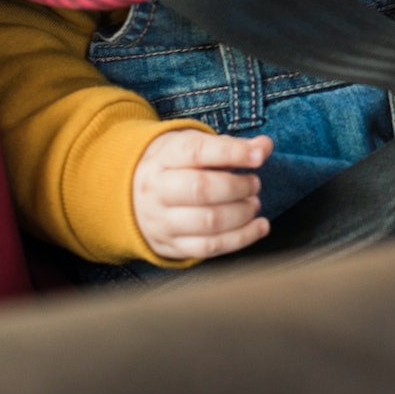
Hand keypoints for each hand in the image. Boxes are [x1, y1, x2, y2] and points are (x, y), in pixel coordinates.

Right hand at [133, 131, 272, 261]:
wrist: (131, 195)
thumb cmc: (175, 167)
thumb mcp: (196, 146)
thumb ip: (231, 146)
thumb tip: (263, 147)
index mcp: (164, 157)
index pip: (197, 151)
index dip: (232, 153)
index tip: (258, 157)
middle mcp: (157, 189)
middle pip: (201, 189)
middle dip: (237, 187)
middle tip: (254, 184)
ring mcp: (161, 221)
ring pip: (207, 222)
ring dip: (241, 214)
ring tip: (253, 204)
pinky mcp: (171, 245)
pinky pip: (209, 247)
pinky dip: (241, 238)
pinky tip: (259, 227)